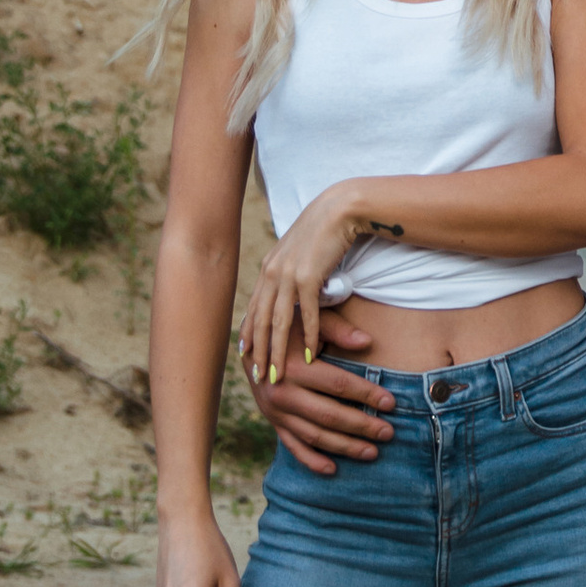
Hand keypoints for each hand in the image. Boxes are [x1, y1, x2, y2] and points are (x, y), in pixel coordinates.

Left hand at [241, 189, 365, 394]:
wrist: (340, 209)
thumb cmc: (323, 230)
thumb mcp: (298, 251)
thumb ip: (289, 270)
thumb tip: (291, 291)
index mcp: (268, 267)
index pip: (253, 307)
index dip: (249, 333)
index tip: (245, 355)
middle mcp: (272, 272)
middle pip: (261, 320)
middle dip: (258, 351)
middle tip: (257, 376)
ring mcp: (288, 275)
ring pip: (279, 322)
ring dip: (277, 352)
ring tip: (277, 375)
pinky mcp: (308, 276)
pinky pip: (308, 314)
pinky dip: (307, 336)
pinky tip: (308, 355)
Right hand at [252, 326, 394, 475]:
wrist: (250, 341)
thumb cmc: (288, 327)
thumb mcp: (310, 320)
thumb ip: (338, 330)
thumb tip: (367, 342)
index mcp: (294, 366)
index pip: (338, 385)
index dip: (367, 394)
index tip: (391, 403)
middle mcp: (282, 393)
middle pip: (329, 415)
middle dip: (362, 426)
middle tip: (388, 433)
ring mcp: (275, 411)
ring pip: (314, 435)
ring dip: (344, 446)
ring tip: (372, 452)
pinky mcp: (273, 422)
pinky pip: (292, 446)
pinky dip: (311, 460)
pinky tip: (333, 469)